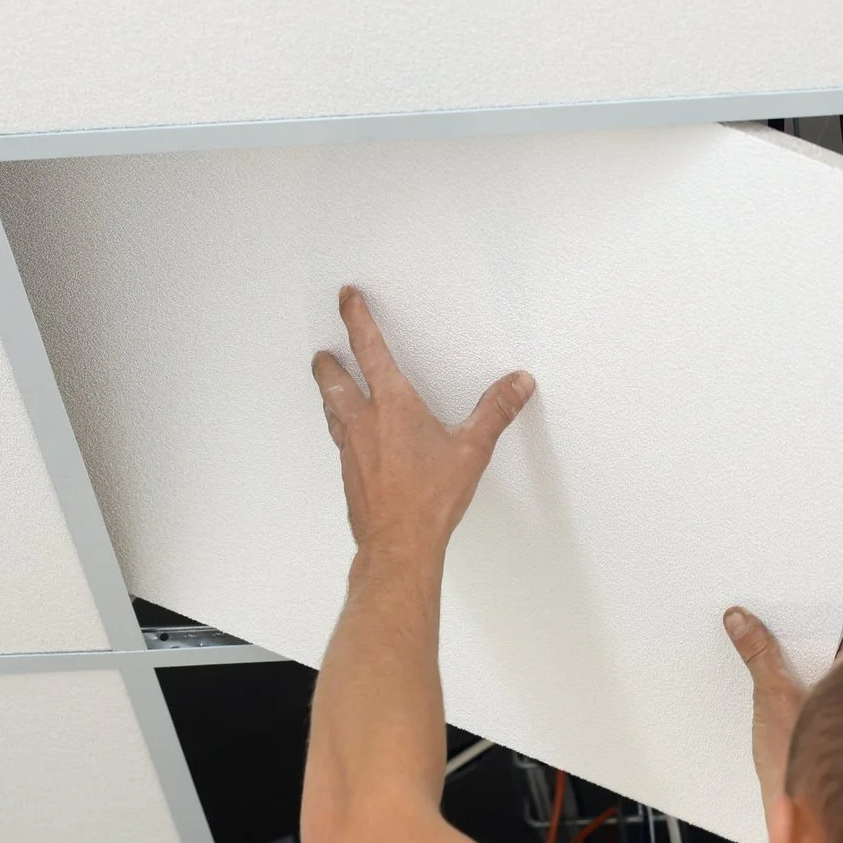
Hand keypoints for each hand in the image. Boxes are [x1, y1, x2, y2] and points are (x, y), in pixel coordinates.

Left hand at [311, 286, 534, 561]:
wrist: (398, 545)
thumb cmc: (429, 499)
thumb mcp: (471, 451)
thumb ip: (494, 412)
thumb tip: (517, 384)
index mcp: (393, 405)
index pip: (369, 349)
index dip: (356, 318)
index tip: (347, 298)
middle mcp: (364, 422)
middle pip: (333, 379)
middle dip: (328, 361)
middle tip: (324, 351)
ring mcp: (351, 449)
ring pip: (331, 410)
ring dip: (329, 393)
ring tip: (329, 384)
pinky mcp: (349, 474)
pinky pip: (340, 441)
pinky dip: (341, 428)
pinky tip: (351, 437)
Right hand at [725, 607, 842, 808]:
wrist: (807, 826)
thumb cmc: (808, 770)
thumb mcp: (773, 698)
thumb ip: (758, 654)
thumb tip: (742, 619)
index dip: (822, 615)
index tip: (793, 606)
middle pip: (837, 651)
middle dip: (807, 641)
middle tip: (771, 629)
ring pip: (826, 678)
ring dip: (801, 669)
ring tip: (768, 661)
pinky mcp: (832, 737)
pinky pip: (815, 702)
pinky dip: (797, 695)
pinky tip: (774, 699)